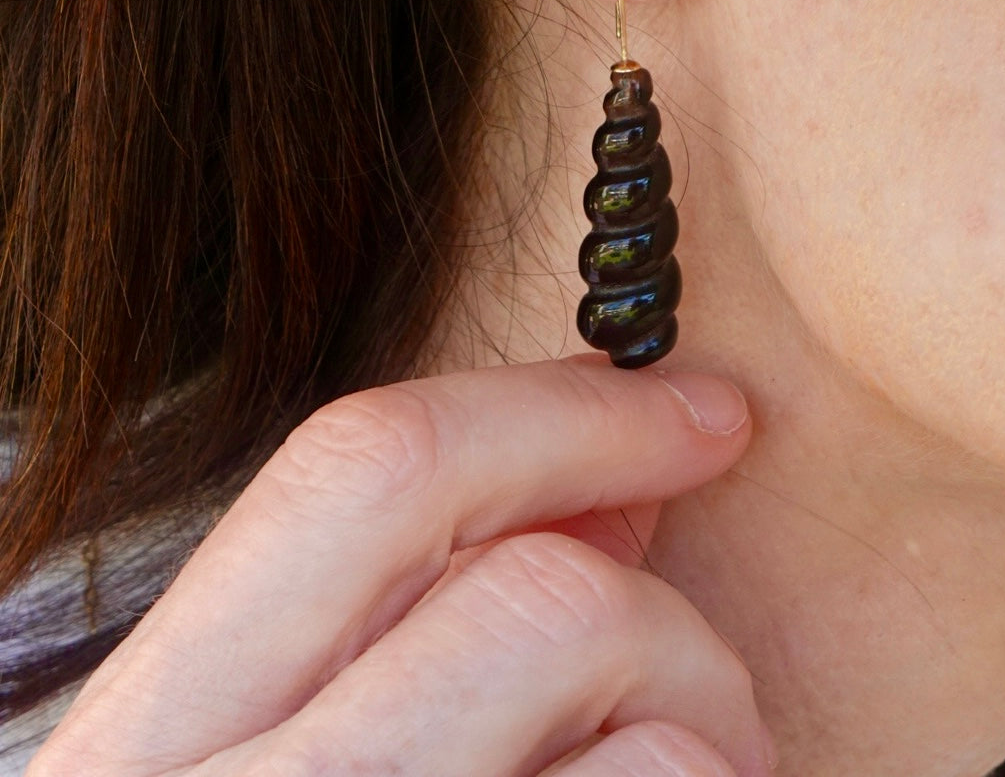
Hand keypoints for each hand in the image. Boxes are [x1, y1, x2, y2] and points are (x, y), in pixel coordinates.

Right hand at [29, 358, 773, 776]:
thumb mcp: (291, 749)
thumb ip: (422, 610)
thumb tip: (610, 487)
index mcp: (155, 736)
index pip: (365, 471)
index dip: (557, 413)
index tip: (696, 407)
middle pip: (545, 595)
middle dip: (662, 603)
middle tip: (692, 647)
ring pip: (649, 732)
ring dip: (705, 734)